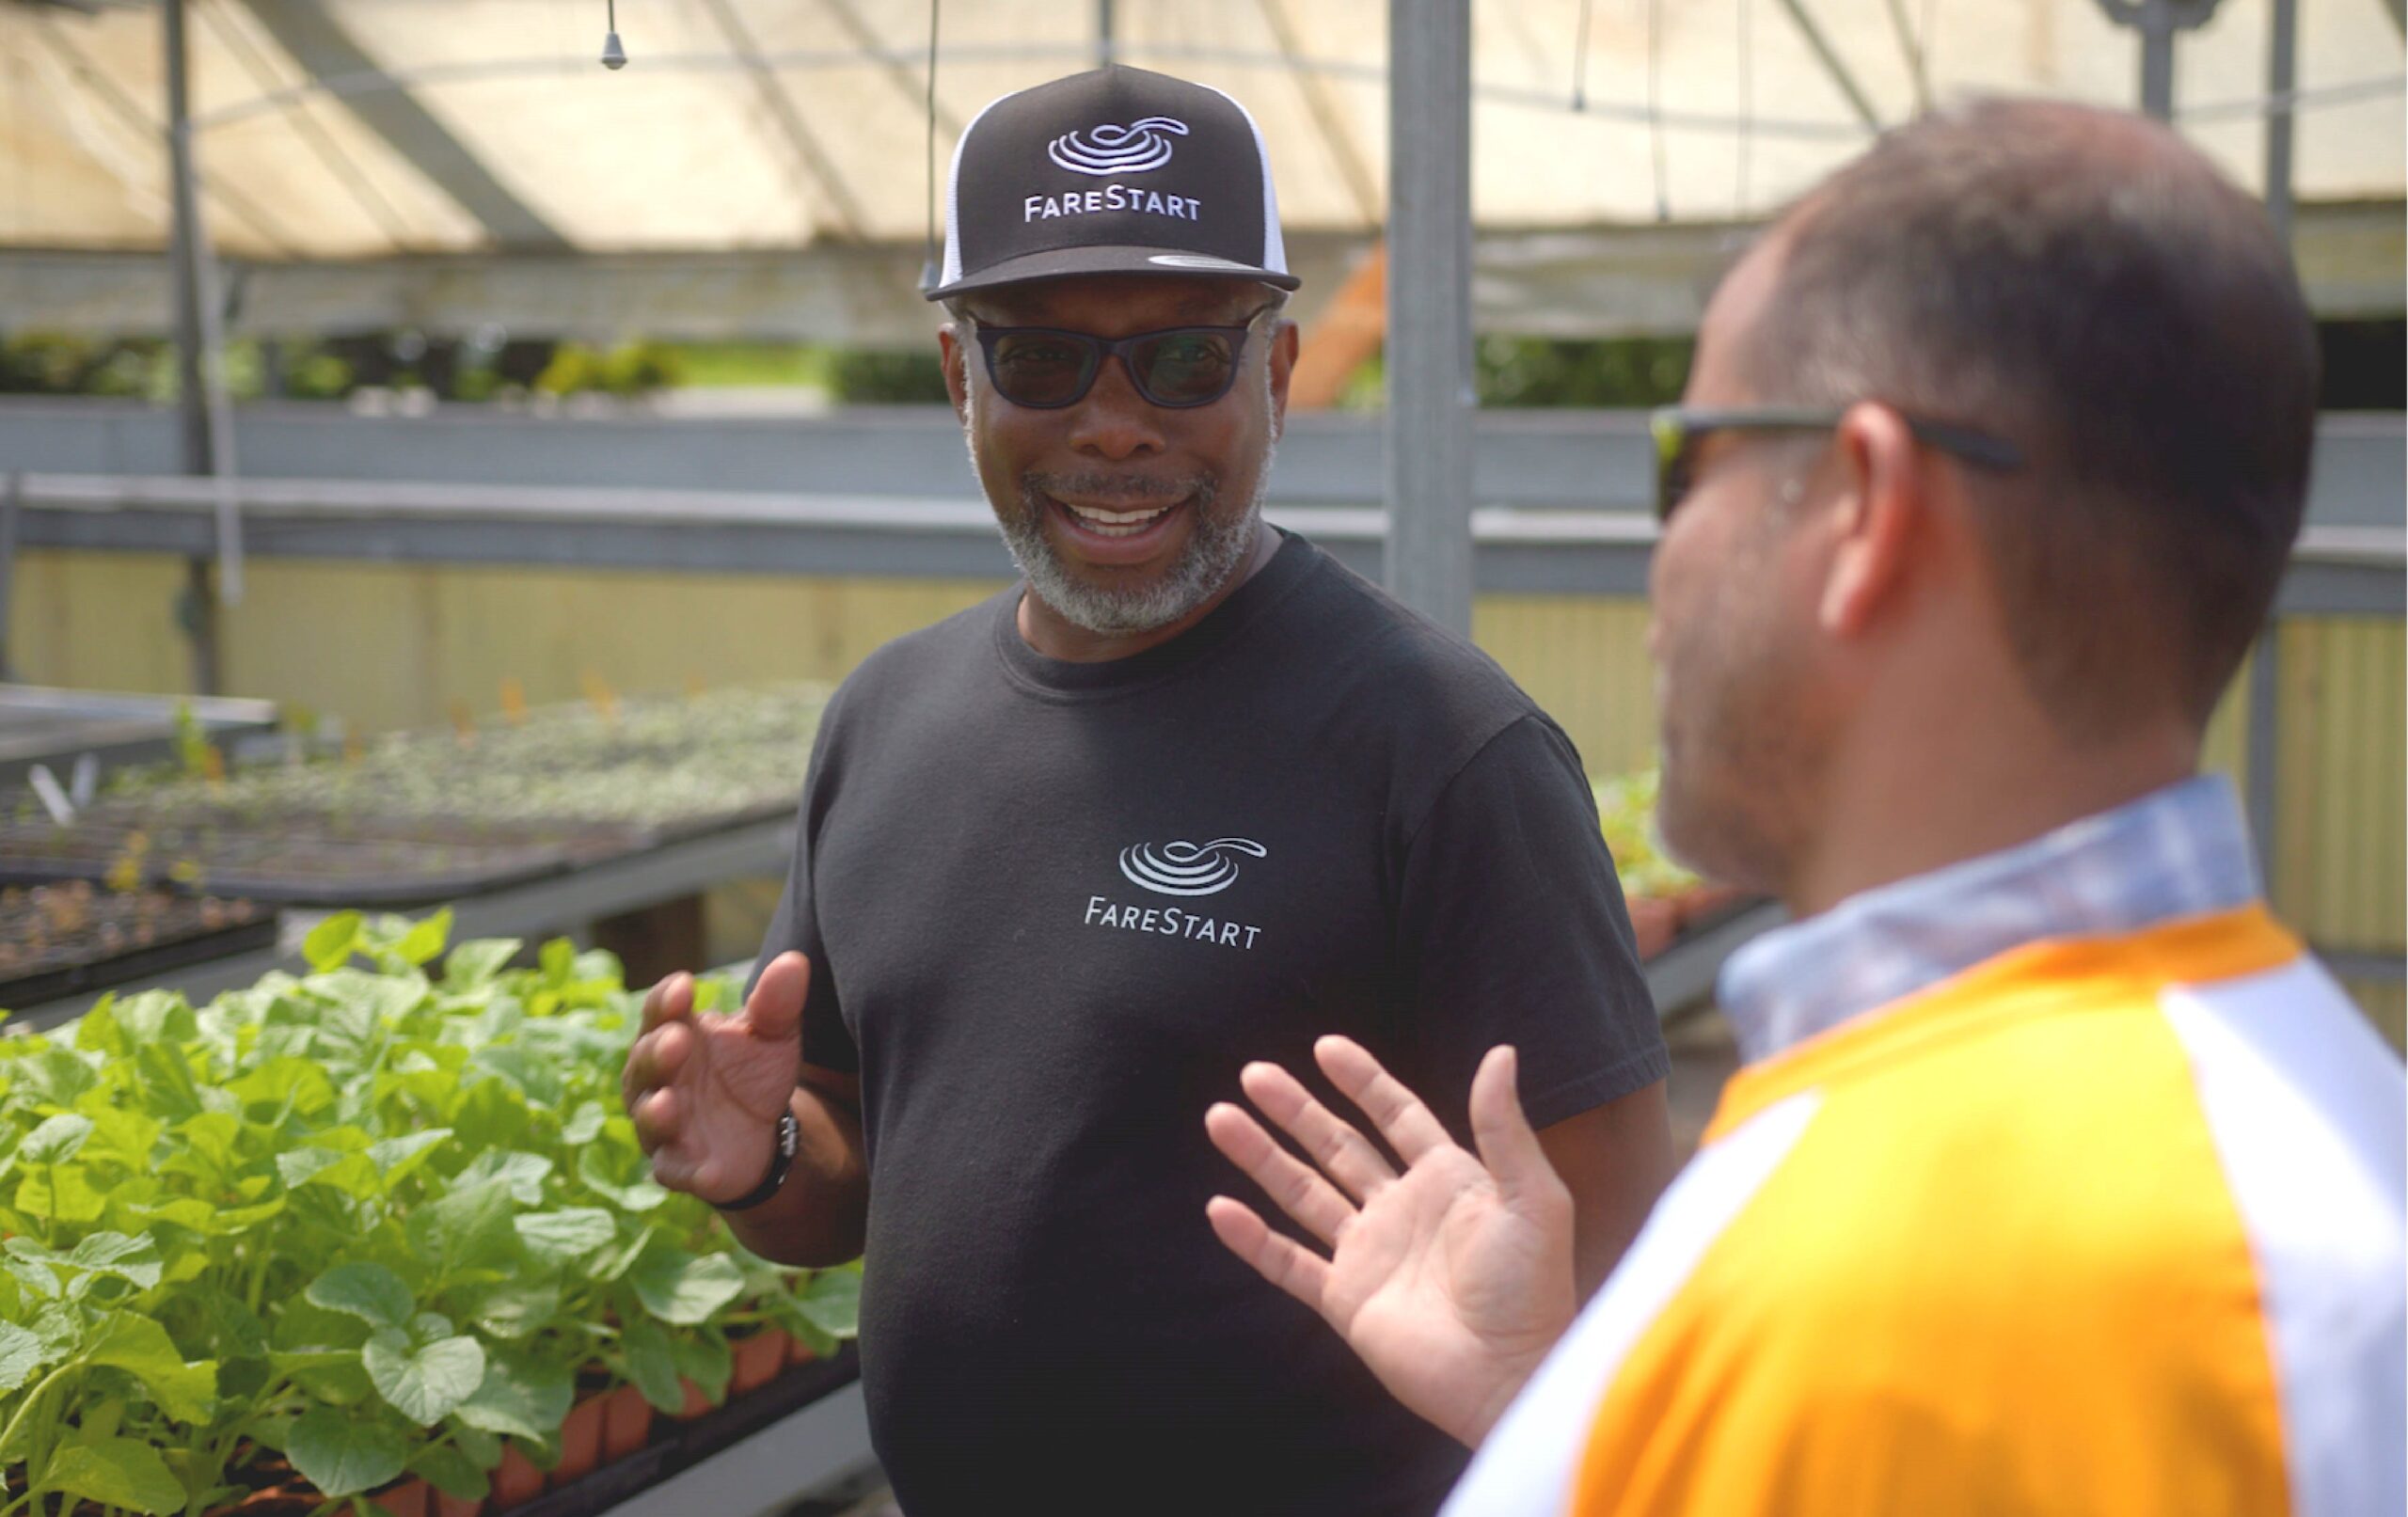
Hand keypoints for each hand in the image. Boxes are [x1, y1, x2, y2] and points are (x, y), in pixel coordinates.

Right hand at [622, 952, 807, 1205]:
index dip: (666, 1000)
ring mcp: (664, 1124)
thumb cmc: (752, 1070)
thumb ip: (777, 1003)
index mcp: (674, 1034)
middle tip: (677, 1040)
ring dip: (656, 1111)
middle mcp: (657, 1079)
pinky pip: (672, 1170)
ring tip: (669, 1102)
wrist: (763, 1131)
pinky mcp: (679, 1166)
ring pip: (648, 1117)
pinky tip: (702, 1171)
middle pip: (646, 1062)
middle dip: (658, 1052)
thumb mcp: (772, 1034)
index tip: (684, 986)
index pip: (660, 1012)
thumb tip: (795, 962)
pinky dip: (683, 1170)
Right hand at [1204, 1037, 1576, 1447]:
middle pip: (1337, 1147)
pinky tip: (1218, 1208)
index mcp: (1447, 1180)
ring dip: (1262, 1158)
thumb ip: (1505, 1129)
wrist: (1511, 1376)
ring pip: (1303, 1194)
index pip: (1396, 1116)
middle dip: (1295, 1111)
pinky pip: (1288, 1263)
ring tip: (1220, 1118)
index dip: (1363, 1082)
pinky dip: (1252, 1239)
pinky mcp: (1346, 1301)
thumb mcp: (1532, 1199)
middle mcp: (1401, 1210)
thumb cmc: (1533, 1290)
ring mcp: (1370, 1255)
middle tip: (1253, 1075)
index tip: (1325, 1047)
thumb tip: (1501, 1052)